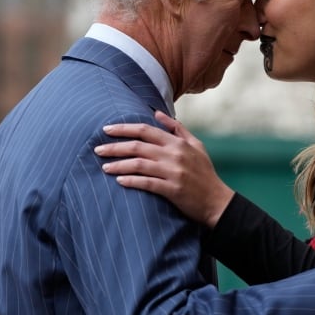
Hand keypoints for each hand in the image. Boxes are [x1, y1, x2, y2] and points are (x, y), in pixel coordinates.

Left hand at [96, 111, 234, 227]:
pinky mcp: (173, 190)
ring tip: (104, 167)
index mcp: (178, 143)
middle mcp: (174, 155)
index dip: (124, 128)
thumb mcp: (196, 145)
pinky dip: (131, 181)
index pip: (145, 130)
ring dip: (119, 165)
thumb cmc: (204, 172)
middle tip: (97, 149)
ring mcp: (174, 172)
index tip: (106, 130)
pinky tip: (119, 181)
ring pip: (139, 164)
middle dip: (115, 147)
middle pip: (138, 146)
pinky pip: (147, 183)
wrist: (217, 200)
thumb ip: (176, 129)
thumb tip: (157, 113)